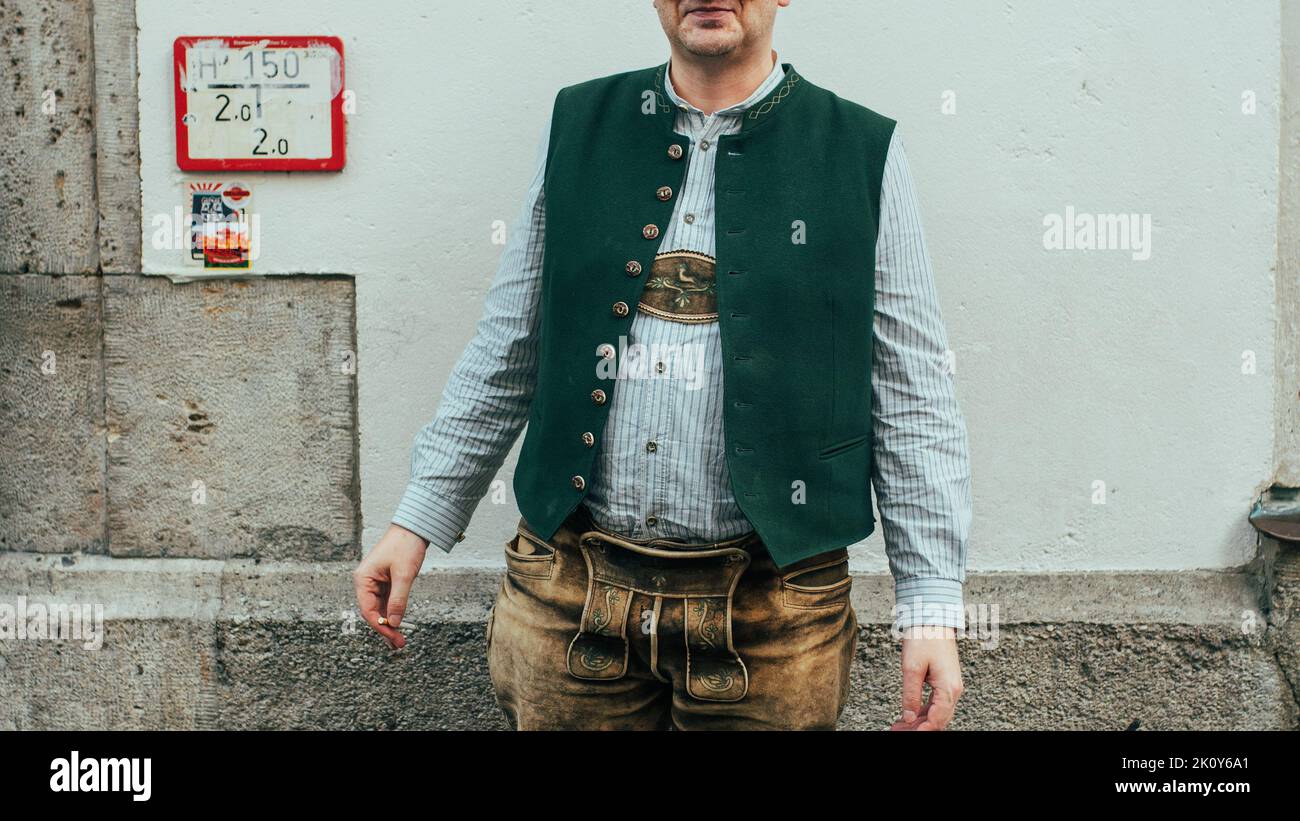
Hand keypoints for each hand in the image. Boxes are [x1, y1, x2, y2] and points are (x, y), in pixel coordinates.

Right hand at [353, 523, 428, 649]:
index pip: (368, 610)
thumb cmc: (405, 546)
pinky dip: (392, 613)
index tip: (393, 638)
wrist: (414, 528)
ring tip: (399, 641)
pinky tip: (398, 625)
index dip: (380, 627)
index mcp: (363, 579)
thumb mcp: (404, 574)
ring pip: (380, 609)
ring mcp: (375, 582)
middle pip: (373, 612)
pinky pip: (387, 602)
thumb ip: (398, 599)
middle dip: (385, 629)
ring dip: (389, 624)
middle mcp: (365, 582)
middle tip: (399, 645)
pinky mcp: (385, 582)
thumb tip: (393, 623)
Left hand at [891, 625, 962, 730]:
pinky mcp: (945, 681)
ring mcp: (950, 685)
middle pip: (938, 719)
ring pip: (937, 713)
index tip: (905, 734)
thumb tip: (908, 717)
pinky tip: (908, 715)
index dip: (922, 730)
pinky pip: (935, 703)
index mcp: (949, 687)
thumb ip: (910, 694)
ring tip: (898, 726)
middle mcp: (954, 689)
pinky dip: (922, 711)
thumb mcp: (912, 668)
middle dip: (919, 729)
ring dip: (919, 722)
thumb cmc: (924, 638)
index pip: (937, 719)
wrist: (933, 619)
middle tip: (896, 731)